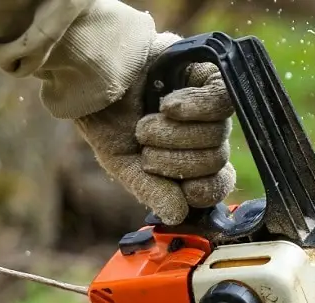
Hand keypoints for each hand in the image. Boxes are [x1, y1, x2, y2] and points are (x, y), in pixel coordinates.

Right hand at [73, 32, 235, 224]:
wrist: (92, 75)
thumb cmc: (106, 118)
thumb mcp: (123, 164)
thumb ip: (151, 191)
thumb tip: (178, 215)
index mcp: (187, 161)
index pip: (216, 185)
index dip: (203, 190)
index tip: (184, 188)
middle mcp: (202, 135)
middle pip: (215, 160)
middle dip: (175, 160)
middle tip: (144, 144)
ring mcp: (208, 107)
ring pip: (217, 135)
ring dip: (174, 134)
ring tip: (145, 123)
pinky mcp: (209, 76)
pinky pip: (223, 100)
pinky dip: (196, 107)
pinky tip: (168, 106)